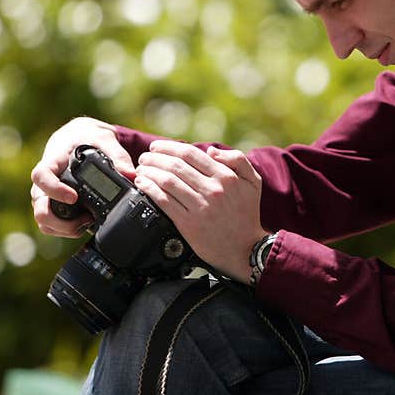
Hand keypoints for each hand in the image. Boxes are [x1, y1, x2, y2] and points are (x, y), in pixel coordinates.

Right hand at [31, 117, 134, 237]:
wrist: (78, 138)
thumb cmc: (87, 138)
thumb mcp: (103, 139)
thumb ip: (118, 154)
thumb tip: (132, 174)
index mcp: (52, 162)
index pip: (41, 176)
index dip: (54, 189)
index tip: (73, 197)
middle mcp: (44, 183)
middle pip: (40, 208)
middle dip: (61, 221)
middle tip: (86, 217)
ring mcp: (46, 196)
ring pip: (45, 222)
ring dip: (65, 228)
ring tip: (88, 220)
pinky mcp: (53, 206)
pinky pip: (52, 226)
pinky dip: (66, 230)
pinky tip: (85, 223)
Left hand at [134, 140, 266, 282]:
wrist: (244, 248)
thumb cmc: (247, 213)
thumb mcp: (253, 182)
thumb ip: (238, 160)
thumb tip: (211, 151)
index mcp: (227, 177)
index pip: (191, 154)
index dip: (169, 147)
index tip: (157, 146)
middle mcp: (213, 190)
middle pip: (175, 166)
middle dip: (154, 157)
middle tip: (145, 157)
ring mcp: (200, 207)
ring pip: (167, 181)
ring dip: (149, 171)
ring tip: (141, 169)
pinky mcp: (188, 223)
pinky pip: (164, 201)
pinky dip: (149, 189)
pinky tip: (142, 184)